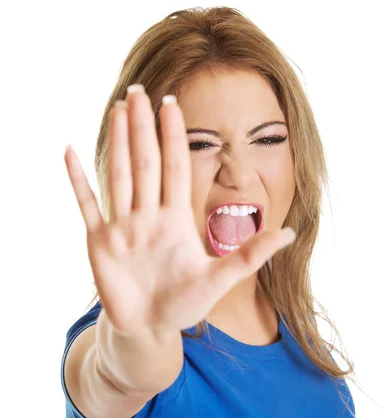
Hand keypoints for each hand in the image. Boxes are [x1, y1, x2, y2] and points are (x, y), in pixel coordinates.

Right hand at [64, 86, 295, 339]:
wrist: (150, 327)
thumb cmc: (184, 304)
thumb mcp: (220, 279)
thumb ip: (251, 255)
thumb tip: (290, 233)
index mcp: (176, 218)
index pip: (175, 167)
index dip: (175, 136)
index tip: (173, 103)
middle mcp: (148, 215)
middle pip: (145, 162)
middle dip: (143, 126)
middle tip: (138, 89)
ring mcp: (123, 225)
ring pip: (119, 175)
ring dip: (117, 142)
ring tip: (116, 109)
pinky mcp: (99, 241)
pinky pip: (87, 204)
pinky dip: (78, 180)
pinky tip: (71, 151)